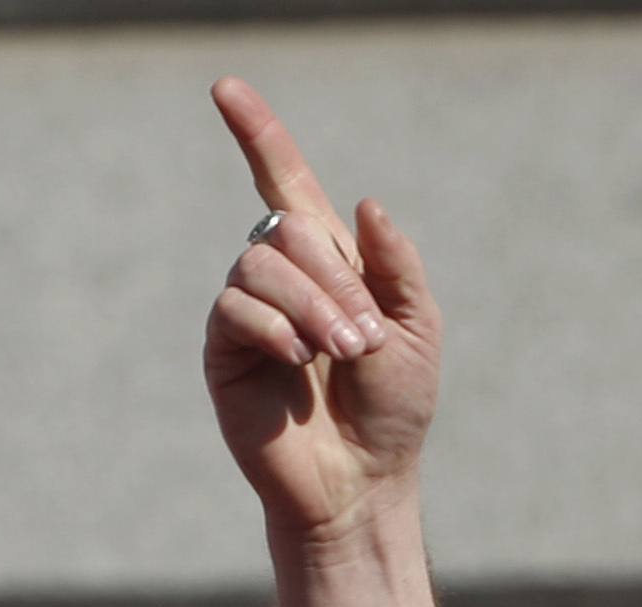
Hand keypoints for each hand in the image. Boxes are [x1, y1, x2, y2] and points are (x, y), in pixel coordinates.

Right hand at [200, 82, 438, 550]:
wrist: (364, 482)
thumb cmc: (393, 409)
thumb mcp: (418, 329)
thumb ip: (396, 265)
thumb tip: (367, 205)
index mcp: (328, 261)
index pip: (282, 182)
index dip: (258, 134)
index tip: (225, 88)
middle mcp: (280, 278)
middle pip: (287, 231)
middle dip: (334, 281)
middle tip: (364, 341)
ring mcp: (248, 313)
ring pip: (261, 266)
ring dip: (311, 307)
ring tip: (339, 356)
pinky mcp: (223, 352)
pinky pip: (235, 308)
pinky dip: (274, 327)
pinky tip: (299, 361)